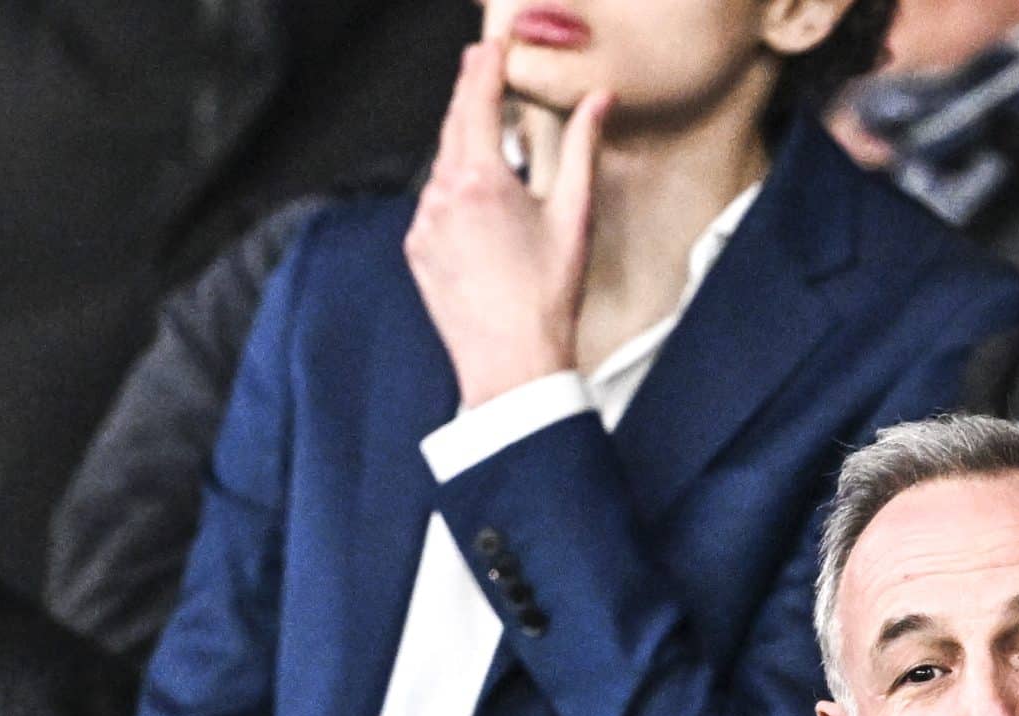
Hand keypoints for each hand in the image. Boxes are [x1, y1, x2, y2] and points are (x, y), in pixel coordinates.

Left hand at [403, 42, 609, 407]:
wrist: (511, 366)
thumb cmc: (548, 299)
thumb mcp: (574, 217)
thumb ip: (584, 148)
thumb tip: (599, 102)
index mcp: (481, 179)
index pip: (477, 100)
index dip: (486, 66)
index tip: (493, 45)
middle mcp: (442, 194)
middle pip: (452, 124)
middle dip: (469, 93)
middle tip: (482, 65)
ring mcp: (424, 223)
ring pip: (442, 164)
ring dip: (462, 144)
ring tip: (485, 131)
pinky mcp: (419, 249)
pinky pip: (434, 203)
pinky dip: (453, 189)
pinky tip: (478, 200)